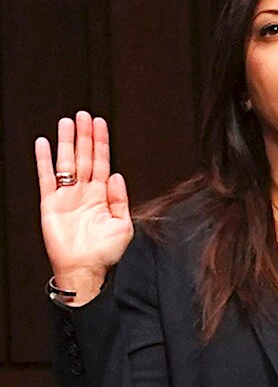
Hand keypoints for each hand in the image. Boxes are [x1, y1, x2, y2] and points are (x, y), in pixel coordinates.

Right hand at [35, 111, 133, 303]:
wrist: (85, 271)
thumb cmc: (105, 253)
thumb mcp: (123, 225)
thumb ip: (121, 199)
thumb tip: (118, 176)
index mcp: (102, 195)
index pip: (102, 161)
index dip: (101, 142)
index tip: (100, 124)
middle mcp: (84, 192)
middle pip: (85, 156)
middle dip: (85, 136)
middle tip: (84, 115)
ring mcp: (67, 196)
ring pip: (66, 162)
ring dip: (66, 142)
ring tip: (67, 122)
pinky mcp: (51, 204)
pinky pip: (46, 178)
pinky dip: (44, 161)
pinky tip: (44, 144)